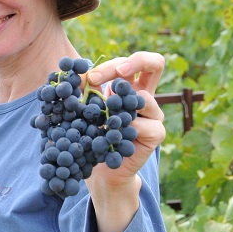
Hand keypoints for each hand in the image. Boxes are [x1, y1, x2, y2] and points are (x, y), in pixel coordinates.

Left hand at [86, 51, 166, 184]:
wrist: (101, 170)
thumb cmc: (93, 135)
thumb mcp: (87, 109)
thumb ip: (86, 91)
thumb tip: (76, 74)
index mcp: (131, 86)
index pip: (135, 61)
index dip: (116, 63)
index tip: (92, 78)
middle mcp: (146, 96)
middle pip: (156, 62)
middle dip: (133, 62)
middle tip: (110, 76)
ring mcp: (154, 115)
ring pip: (144, 97)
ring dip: (118, 107)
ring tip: (102, 120)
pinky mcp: (156, 134)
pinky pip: (143, 125)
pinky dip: (122, 130)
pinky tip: (109, 138)